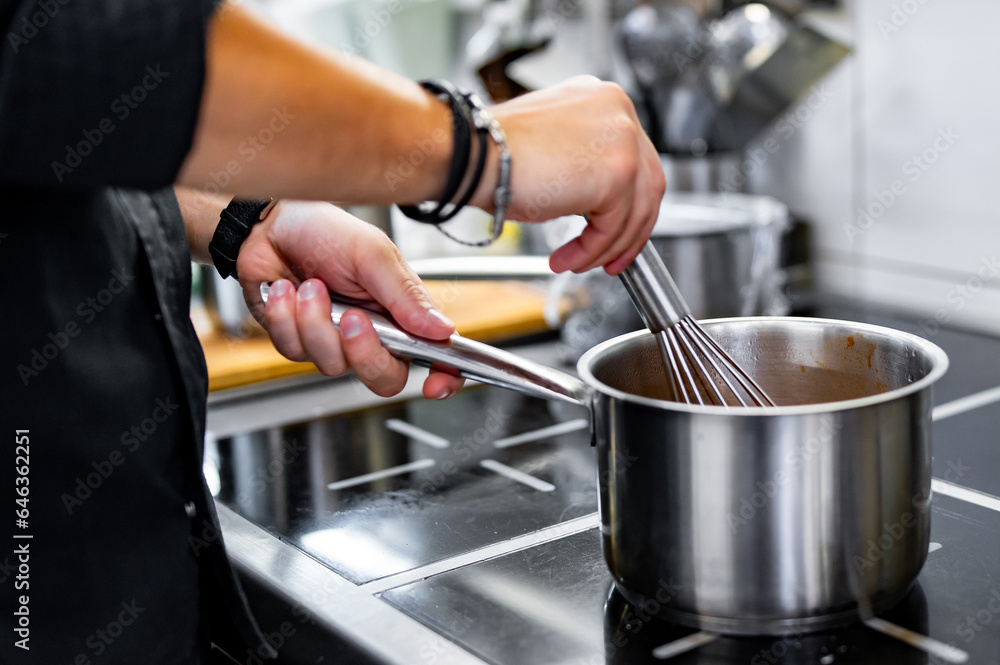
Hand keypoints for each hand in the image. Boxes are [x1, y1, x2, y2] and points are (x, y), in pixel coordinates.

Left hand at [235, 201, 464, 398]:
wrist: (270, 225)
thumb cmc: (325, 232)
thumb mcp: (373, 255)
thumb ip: (406, 296)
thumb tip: (443, 330)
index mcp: (402, 312)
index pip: (433, 356)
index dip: (442, 379)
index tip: (435, 384)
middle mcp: (373, 333)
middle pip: (384, 378)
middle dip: (364, 352)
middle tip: (353, 318)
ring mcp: (334, 341)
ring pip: (333, 365)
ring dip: (315, 322)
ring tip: (309, 285)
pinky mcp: (298, 342)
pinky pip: (295, 351)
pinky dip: (286, 317)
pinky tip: (285, 290)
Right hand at [473, 76, 665, 274]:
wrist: (472, 156)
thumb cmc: (493, 154)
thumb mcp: (554, 151)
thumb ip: (586, 165)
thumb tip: (599, 201)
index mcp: (603, 100)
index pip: (636, 158)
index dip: (628, 204)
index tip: (614, 231)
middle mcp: (619, 111)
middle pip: (646, 185)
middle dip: (627, 231)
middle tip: (609, 257)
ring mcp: (624, 139)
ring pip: (634, 211)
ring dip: (604, 247)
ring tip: (576, 262)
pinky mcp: (619, 172)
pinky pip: (613, 226)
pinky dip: (592, 250)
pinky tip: (567, 258)